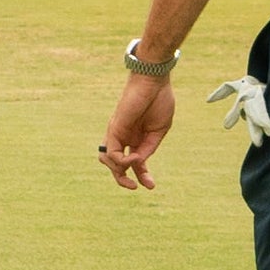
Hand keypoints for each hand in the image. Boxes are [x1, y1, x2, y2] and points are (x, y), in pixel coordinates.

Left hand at [97, 68, 173, 185]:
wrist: (154, 82)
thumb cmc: (159, 101)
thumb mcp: (159, 131)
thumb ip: (149, 148)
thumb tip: (139, 163)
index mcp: (137, 138)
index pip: (134, 163)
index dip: (142, 176)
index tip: (151, 186)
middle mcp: (125, 137)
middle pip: (117, 165)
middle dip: (124, 180)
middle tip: (135, 187)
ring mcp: (117, 133)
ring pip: (109, 160)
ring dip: (119, 173)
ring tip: (133, 173)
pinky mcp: (114, 129)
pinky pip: (112, 152)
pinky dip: (122, 160)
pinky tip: (135, 158)